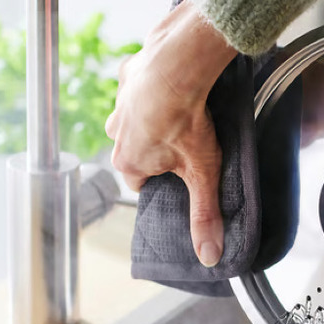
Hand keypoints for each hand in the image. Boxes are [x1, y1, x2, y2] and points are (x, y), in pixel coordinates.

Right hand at [106, 0, 236, 266]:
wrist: (177, 67)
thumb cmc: (187, 123)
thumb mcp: (201, 174)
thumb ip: (204, 214)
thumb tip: (208, 257)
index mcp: (127, 162)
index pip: (141, 183)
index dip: (164, 180)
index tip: (183, 173)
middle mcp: (115, 134)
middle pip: (137, 150)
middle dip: (159, 148)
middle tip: (187, 141)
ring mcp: (119, 102)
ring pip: (137, 117)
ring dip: (156, 116)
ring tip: (185, 112)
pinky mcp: (128, 73)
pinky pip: (141, 85)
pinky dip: (156, 86)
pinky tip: (179, 84)